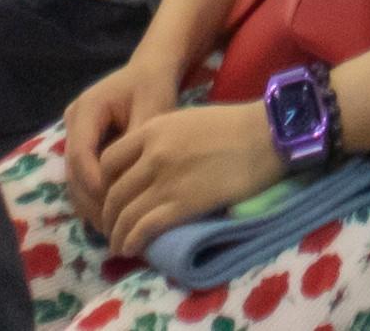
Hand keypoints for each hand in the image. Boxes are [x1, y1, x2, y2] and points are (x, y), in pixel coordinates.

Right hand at [54, 63, 175, 225]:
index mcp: (87, 109)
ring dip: (91, 205)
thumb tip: (133, 181)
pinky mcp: (83, 147)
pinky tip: (113, 217)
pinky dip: (95, 198)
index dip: (94, 183)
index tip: (117, 205)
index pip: (81, 154)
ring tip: (114, 228)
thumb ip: (140, 142)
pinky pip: (83, 177)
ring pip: (74, 179)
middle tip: (114, 227)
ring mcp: (75, 135)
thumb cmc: (154, 86)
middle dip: (91, 201)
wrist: (150, 70)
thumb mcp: (153, 109)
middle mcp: (74, 123)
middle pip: (72, 171)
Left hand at [91, 101, 289, 245]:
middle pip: (112, 191)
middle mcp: (151, 155)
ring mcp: (165, 180)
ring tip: (118, 245)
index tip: (109, 197)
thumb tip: (148, 164)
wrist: (267, 135)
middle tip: (109, 227)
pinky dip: (131, 240)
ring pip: (124, 213)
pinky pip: (144, 227)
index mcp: (151, 129)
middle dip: (106, 214)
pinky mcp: (182, 204)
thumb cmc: (234, 125)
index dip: (102, 183)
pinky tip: (129, 248)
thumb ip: (161, 139)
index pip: (108, 160)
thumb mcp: (186, 120)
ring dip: (116, 233)